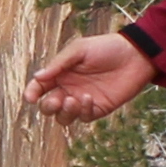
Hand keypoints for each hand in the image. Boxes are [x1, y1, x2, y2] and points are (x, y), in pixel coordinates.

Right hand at [27, 32, 158, 122]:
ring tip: (74, 99)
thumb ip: (58, 64)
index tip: (30, 97)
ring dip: (65, 113)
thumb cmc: (105, 48)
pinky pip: (84, 117)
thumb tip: (37, 77)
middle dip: (49, 107)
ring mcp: (83, 100)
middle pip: (49, 107)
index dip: (32, 93)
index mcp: (60, 74)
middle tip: (57, 100)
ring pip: (64, 118)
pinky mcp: (98, 108)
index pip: (40, 88)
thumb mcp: (79, 50)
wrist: (134, 55)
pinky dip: (83, 111)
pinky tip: (90, 98)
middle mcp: (68, 89)